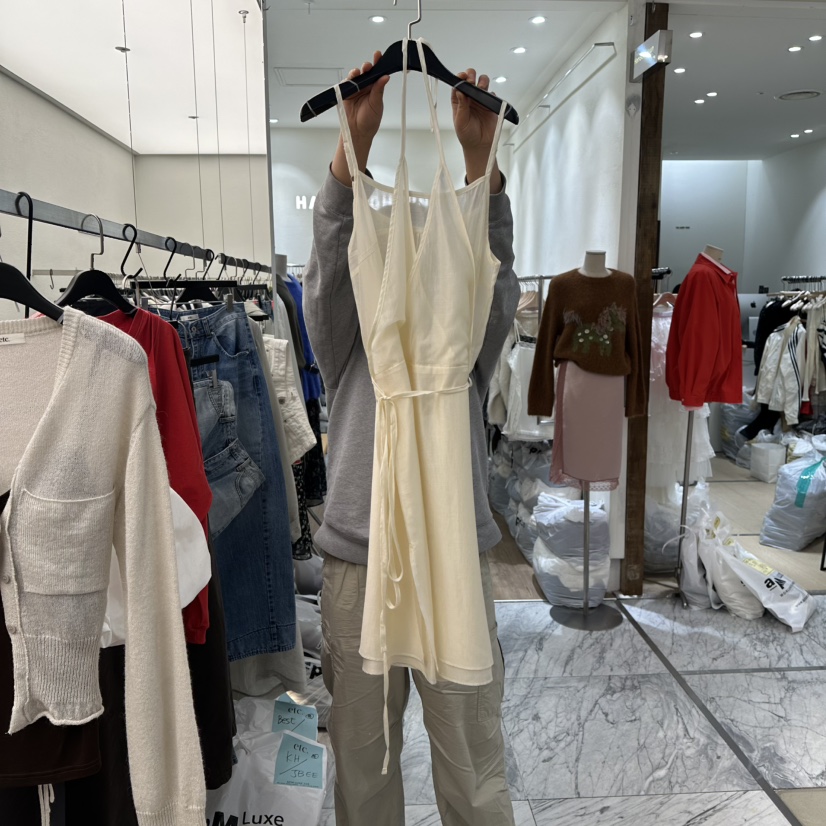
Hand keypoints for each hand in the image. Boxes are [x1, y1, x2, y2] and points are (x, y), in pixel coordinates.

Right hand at [331, 52, 389, 184]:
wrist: (358, 132)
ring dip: (356, 72)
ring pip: (355, 75)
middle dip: (367, 66)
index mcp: (375, 88)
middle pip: (366, 71)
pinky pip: (346, 83)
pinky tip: (352, 78)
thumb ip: (379, 90)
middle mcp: (365, 86)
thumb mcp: (377, 104)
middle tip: (368, 66)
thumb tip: (385, 77)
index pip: (377, 73)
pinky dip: (348, 80)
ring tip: (359, 72)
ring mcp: (355, 89)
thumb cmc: (370, 121)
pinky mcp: (345, 93)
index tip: (379, 55)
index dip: (378, 63)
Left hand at [452, 69, 502, 189]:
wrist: (480, 145)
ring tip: (481, 88)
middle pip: (470, 79)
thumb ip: (461, 107)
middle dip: (471, 76)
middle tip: (471, 81)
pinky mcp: (491, 104)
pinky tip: (488, 100)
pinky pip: (492, 94)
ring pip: (482, 83)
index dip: (460, 78)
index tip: (462, 76)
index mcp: (459, 101)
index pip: (458, 85)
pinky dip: (491, 94)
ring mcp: (480, 100)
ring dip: (482, 81)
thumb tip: (459, 92)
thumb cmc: (467, 135)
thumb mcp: (460, 122)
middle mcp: (470, 98)